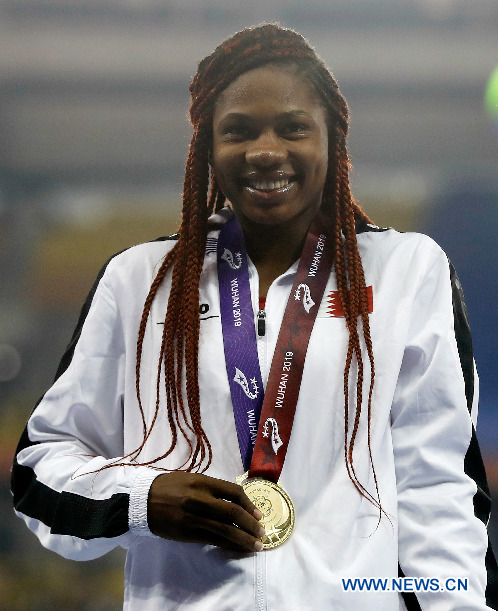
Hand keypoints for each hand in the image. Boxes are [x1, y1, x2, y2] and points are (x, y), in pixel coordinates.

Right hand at [147, 472, 264, 551]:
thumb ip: (212, 488)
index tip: (258, 514)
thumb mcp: (191, 479)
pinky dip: (227, 545)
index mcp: (202, 482)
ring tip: (255, 545)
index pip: (233, 491)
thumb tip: (236, 501)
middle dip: (250, 524)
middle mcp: (199, 499)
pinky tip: (236, 548)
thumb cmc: (169, 487)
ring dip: (243, 538)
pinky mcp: (186, 533)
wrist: (142, 501)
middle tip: (261, 532)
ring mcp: (193, 517)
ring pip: (224, 529)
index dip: (249, 504)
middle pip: (232, 512)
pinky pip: (212, 540)